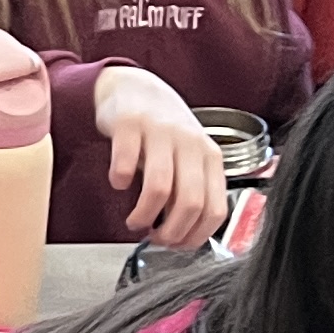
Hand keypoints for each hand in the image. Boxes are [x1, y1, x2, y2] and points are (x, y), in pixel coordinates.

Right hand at [93, 68, 228, 247]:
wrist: (136, 88)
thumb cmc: (163, 131)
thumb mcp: (188, 158)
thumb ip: (190, 190)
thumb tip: (183, 234)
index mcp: (209, 157)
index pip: (215, 209)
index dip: (195, 236)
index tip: (176, 244)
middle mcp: (189, 144)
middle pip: (190, 203)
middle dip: (170, 232)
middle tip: (154, 237)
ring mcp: (160, 132)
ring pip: (158, 188)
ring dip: (143, 215)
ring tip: (135, 221)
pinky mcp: (130, 124)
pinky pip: (124, 164)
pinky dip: (119, 181)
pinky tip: (118, 182)